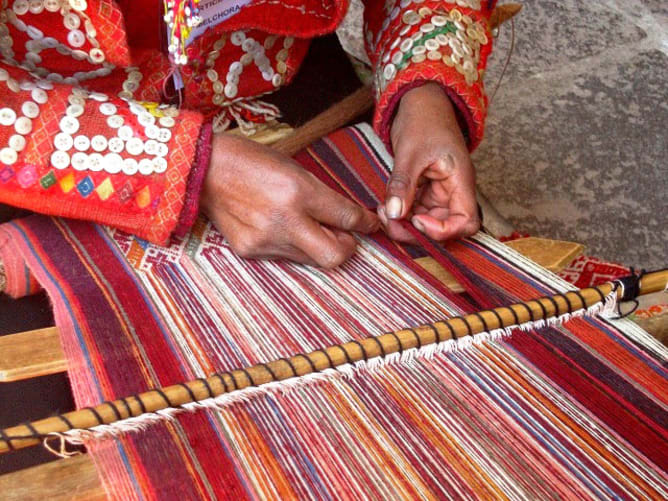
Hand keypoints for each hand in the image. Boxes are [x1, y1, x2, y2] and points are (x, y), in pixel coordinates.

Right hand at [200, 134, 378, 267]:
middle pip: (336, 256)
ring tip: (306, 226)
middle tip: (344, 235)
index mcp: (299, 191)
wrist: (203, 170)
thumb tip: (345, 219)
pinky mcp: (250, 251)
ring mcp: (266, 240)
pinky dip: (291, 246)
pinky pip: (285, 257)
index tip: (370, 224)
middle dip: (347, 247)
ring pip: (311, 259)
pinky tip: (277, 227)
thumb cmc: (251, 161)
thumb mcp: (293, 169)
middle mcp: (285, 220)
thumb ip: (321, 196)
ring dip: (318, 246)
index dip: (365, 223)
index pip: (347, 218)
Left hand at [380, 82, 479, 241]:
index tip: (417, 222)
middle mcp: (453, 191)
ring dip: (404, 224)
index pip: (466, 222)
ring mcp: (439, 192)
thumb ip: (402, 184)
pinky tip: (384, 206)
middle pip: (443, 227)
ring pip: (426, 222)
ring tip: (383, 213)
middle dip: (416, 231)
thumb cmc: (424, 119)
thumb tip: (394, 214)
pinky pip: (415, 211)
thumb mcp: (410, 152)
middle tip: (389, 221)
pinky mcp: (425, 191)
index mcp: (460, 181)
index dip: (443, 231)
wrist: (421, 101)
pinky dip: (400, 213)